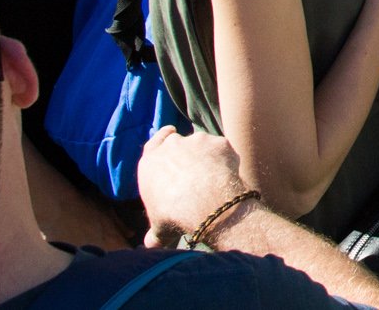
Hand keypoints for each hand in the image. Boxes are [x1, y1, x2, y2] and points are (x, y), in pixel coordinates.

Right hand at [136, 126, 252, 245]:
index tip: (168, 132)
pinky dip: (225, 158)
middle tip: (193, 164)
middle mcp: (171, 146)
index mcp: (150, 162)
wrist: (203, 202)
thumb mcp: (159, 228)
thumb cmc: (174, 215)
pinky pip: (223, 149)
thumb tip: (150, 247)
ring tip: (213, 175)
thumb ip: (154, 234)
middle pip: (178, 141)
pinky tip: (228, 174)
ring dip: (207, 154)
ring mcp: (196, 140)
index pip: (154, 142)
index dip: (162, 138)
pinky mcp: (219, 141)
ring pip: (203, 143)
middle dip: (185, 149)